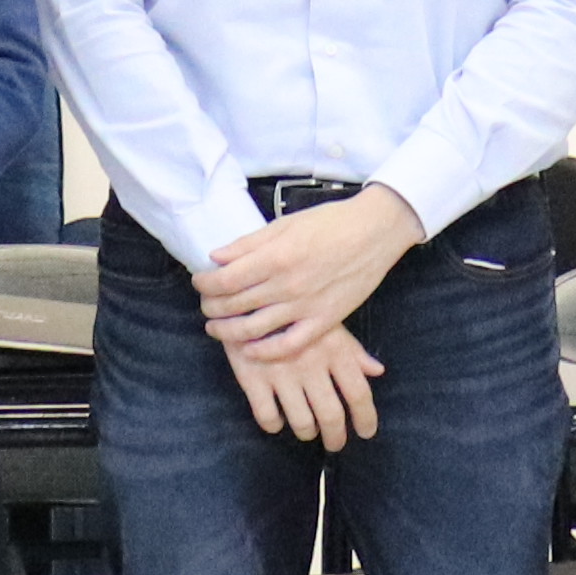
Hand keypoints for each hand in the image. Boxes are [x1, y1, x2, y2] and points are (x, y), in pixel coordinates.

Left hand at [200, 186, 415, 359]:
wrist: (375, 231)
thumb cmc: (330, 222)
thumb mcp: (284, 224)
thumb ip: (248, 244)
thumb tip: (216, 257)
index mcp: (274, 257)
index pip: (225, 280)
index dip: (205, 284)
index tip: (200, 282)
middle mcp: (286, 285)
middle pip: (234, 305)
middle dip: (212, 307)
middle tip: (207, 305)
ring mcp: (305, 306)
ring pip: (253, 329)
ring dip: (228, 332)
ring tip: (218, 328)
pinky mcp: (324, 321)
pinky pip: (288, 345)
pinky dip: (264, 352)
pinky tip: (250, 350)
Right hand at [234, 322, 384, 444]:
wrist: (245, 293)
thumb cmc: (294, 309)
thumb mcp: (328, 322)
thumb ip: (353, 349)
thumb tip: (378, 371)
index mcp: (334, 348)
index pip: (358, 393)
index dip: (365, 418)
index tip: (366, 432)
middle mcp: (311, 364)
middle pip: (331, 415)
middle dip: (336, 437)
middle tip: (336, 444)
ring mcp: (281, 373)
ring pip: (301, 422)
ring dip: (307, 432)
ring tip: (308, 431)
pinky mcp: (252, 378)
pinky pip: (268, 416)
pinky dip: (274, 425)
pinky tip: (277, 420)